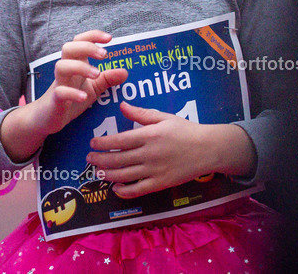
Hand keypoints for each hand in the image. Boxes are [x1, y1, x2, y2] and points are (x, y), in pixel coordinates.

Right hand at [0, 31, 126, 162]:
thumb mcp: (93, 88)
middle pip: (68, 48)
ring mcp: (59, 84)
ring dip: (80, 67)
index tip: (109, 38)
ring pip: (62, 66)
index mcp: (75, 63)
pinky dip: (72, 93)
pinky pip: (60, 92)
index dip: (92, 36)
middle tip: (104, 54)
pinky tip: (84, 97)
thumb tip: (125, 71)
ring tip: (96, 74)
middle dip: (86, 47)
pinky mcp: (55, 100)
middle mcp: (65, 70)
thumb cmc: (71, 98)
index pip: (79, 41)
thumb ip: (107, 79)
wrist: (48, 117)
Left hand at [86, 102, 232, 198]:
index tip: (92, 142)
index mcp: (149, 135)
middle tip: (89, 159)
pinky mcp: (161, 184)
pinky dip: (124, 191)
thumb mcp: (163, 117)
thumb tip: (121, 105)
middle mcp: (149, 154)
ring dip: (108, 174)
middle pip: (117, 159)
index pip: (119, 141)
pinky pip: (138, 190)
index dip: (103, 143)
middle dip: (99, 160)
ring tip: (97, 172)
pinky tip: (115, 188)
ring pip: (124, 175)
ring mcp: (154, 171)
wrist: (209, 149)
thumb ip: (141, 113)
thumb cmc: (186, 130)